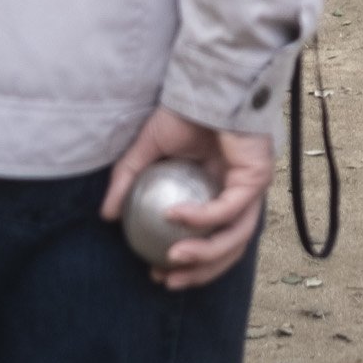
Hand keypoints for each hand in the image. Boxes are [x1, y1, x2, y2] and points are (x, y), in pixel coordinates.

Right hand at [100, 108, 275, 290]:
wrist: (207, 81)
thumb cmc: (184, 111)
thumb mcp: (148, 149)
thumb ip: (128, 181)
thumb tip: (106, 216)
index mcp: (218, 192)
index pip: (211, 240)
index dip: (189, 265)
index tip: (158, 274)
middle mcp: (239, 194)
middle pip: (228, 248)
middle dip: (200, 272)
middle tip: (168, 280)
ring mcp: (251, 187)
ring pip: (235, 236)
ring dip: (205, 254)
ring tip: (173, 258)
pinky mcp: (256, 177)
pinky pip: (228, 206)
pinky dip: (202, 216)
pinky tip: (175, 216)